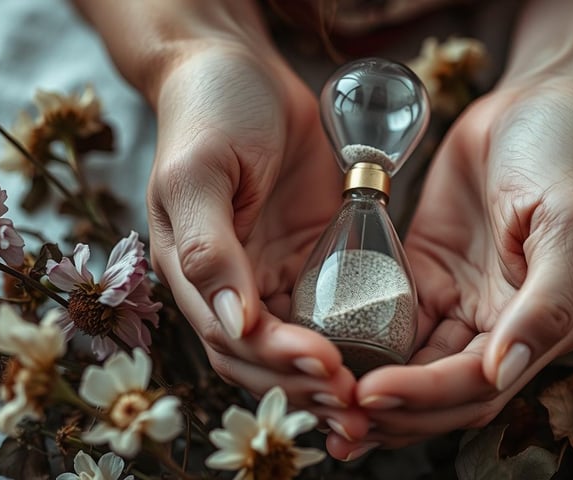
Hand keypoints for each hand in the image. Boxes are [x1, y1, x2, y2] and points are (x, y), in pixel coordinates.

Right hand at [146, 43, 368, 438]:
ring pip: (298, 343)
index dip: (275, 359)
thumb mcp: (198, 172)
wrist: (241, 68)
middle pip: (264, 356)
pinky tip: (379, 356)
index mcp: (193, 270)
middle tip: (354, 400)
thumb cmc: (209, 111)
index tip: (324, 365)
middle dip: (305, 383)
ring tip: (369, 401)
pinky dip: (350, 337)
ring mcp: (273, 271)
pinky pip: (330, 307)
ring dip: (329, 376)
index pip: (231, 337)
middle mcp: (233, 282)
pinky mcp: (311, 255)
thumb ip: (207, 248)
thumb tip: (231, 322)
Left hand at [329, 79, 572, 455]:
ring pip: (410, 366)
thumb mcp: (569, 228)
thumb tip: (503, 373)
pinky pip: (389, 320)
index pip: (475, 384)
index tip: (370, 393)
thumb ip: (544, 306)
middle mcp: (496, 326)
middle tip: (334, 416)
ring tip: (319, 405)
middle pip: (439, 392)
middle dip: (392, 410)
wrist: (538, 102)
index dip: (425, 396)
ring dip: (370, 390)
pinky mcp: (425, 274)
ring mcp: (457, 301)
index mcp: (539, 326)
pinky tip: (325, 355)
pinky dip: (361, 344)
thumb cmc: (566, 160)